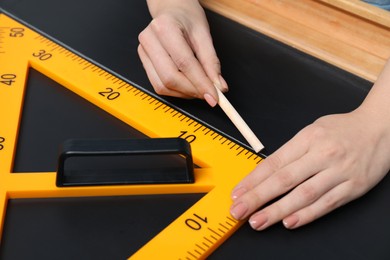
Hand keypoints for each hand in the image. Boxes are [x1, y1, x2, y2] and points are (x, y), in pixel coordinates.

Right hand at [138, 0, 227, 105]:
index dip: (200, 83)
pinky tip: (188, 86)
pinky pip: (159, 85)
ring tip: (199, 89)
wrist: (172, 10)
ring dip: (184, 93)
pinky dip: (176, 91)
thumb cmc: (187, 17)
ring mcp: (144, 52)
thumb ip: (212, 62)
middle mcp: (149, 40)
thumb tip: (219, 86)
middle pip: (170, 77)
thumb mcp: (204, 34)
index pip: (184, 63)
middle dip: (192, 91)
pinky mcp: (144, 63)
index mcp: (165, 28)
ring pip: (163, 85)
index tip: (214, 96)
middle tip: (209, 95)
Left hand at [230, 108, 389, 229]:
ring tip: (258, 221)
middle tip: (239, 210)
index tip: (238, 192)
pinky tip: (289, 222)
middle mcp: (322, 154)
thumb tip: (265, 173)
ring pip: (303, 195)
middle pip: (284, 179)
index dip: (253, 180)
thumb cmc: (342, 130)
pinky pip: (327, 203)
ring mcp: (339, 171)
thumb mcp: (312, 131)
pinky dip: (307, 214)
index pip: (274, 162)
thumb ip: (291, 151)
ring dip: (278, 210)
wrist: (381, 128)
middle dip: (258, 197)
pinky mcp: (354, 187)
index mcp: (308, 138)